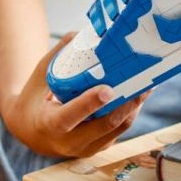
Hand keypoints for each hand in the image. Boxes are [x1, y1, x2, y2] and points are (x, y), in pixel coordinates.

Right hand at [2, 34, 149, 157]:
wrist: (32, 132)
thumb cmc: (35, 100)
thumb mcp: (39, 77)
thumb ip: (57, 56)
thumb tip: (79, 33)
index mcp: (49, 124)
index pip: (70, 116)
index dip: (90, 103)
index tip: (108, 89)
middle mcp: (69, 142)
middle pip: (105, 125)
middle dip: (127, 103)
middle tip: (142, 82)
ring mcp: (87, 148)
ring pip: (118, 128)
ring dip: (135, 106)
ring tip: (148, 84)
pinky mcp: (100, 146)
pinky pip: (120, 130)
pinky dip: (131, 111)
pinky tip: (141, 93)